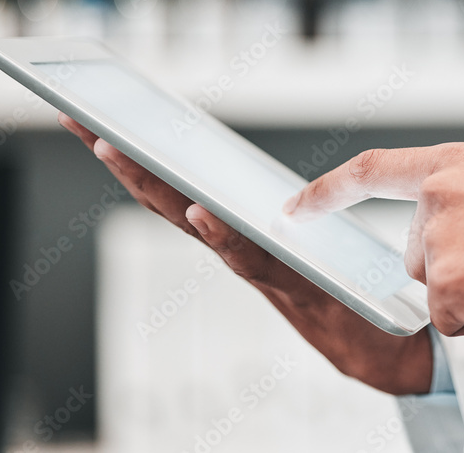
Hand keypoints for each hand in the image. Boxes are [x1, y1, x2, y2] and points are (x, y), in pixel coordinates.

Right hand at [57, 112, 432, 394]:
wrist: (380, 343)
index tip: (102, 118)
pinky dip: (222, 236)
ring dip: (155, 189)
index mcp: (240, 231)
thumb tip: (251, 171)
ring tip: (114, 149)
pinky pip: (250, 258)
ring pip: (196, 225)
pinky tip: (200, 210)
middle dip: (126, 164)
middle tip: (83, 121)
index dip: (142, 158)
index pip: (181, 188)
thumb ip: (274, 209)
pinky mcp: (293, 286)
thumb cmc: (341, 286)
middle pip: (171, 201)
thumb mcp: (301, 235)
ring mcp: (259, 268)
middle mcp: (239, 248)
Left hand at [284, 143, 463, 336]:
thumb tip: (452, 233)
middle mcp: (437, 196)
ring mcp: (438, 241)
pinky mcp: (445, 285)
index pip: (373, 170)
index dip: (328, 190)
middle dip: (451, 266)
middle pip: (415, 250)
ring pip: (434, 288)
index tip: (296, 206)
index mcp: (454, 164)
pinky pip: (451, 319)